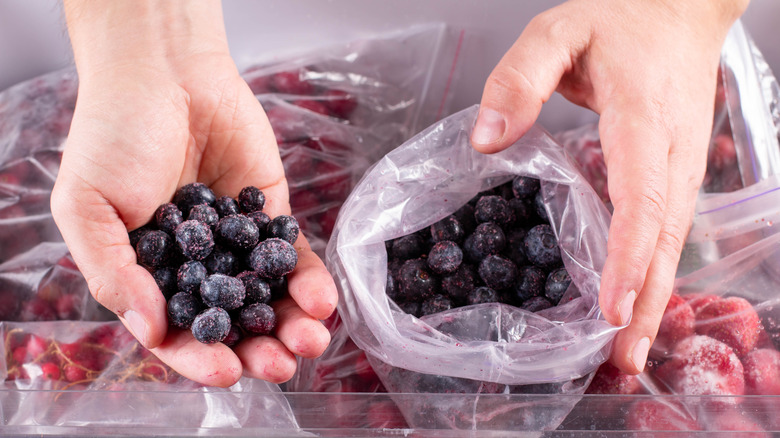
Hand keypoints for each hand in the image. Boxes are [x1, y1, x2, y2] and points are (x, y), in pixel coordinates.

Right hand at [51, 0, 336, 385]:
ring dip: (291, 325)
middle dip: (257, 350)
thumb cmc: (114, 136)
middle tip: (282, 365)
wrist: (166, 72)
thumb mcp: (87, 207)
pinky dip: (308, 281)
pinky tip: (322, 301)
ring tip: (311, 342)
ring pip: (266, 299)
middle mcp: (195, 268)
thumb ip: (114, 273)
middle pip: (230, 324)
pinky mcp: (270, 218)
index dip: (199, 357)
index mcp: (146, 276)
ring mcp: (236, 246)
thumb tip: (153, 331)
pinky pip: (292, 258)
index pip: (175, 332)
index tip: (226, 372)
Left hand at [471, 0, 747, 373]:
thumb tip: (487, 140)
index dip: (626, 258)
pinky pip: (666, 233)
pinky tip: (631, 308)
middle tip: (618, 362)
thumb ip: (518, 78)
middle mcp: (673, 155)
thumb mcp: (558, 30)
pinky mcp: (676, 175)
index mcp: (644, 122)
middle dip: (644, 305)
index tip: (610, 309)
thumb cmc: (616, 19)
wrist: (678, 8)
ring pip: (671, 245)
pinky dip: (650, 276)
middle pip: (664, 241)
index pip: (641, 200)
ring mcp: (681, 168)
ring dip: (652, 302)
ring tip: (625, 356)